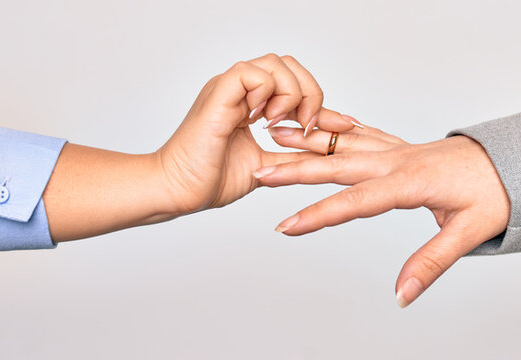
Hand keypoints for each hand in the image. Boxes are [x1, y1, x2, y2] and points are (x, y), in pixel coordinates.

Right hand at [41, 54, 360, 241]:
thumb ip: (291, 156)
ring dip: (291, 93)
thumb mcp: (266, 166)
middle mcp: (240, 91)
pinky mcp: (218, 94)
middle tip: (310, 125)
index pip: (294, 84)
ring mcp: (228, 90)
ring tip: (283, 124)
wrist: (177, 191)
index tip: (344, 126)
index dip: (321, 102)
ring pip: (275, 63)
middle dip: (311, 93)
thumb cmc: (208, 179)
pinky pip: (250, 72)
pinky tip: (264, 121)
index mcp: (249, 103)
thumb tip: (323, 154)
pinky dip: (267, 92)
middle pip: (289, 64)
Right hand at [255, 125, 510, 307]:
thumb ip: (432, 263)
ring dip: (307, 140)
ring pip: (343, 143)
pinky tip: (314, 126)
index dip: (320, 215)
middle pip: (338, 164)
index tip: (288, 226)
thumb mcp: (471, 231)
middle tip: (260, 173)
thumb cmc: (498, 191)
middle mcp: (399, 161)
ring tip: (272, 134)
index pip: (357, 201)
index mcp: (412, 182)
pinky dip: (333, 129)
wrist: (514, 160)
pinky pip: (360, 135)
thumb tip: (403, 295)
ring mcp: (398, 150)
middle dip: (296, 170)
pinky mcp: (401, 148)